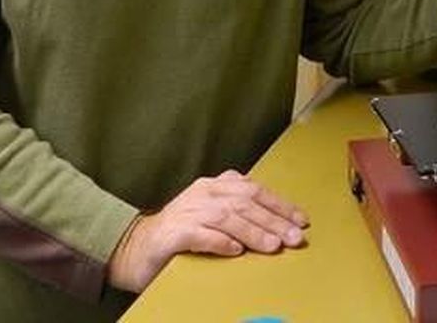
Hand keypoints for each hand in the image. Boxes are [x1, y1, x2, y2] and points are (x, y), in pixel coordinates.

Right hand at [107, 169, 308, 292]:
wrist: (136, 248)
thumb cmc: (181, 232)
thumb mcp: (212, 214)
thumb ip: (238, 211)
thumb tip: (277, 225)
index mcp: (214, 186)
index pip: (254, 190)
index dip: (279, 204)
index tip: (300, 220)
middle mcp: (202, 194)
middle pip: (244, 202)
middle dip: (273, 220)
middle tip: (294, 237)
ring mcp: (187, 211)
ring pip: (226, 217)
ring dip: (253, 231)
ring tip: (272, 245)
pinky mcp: (173, 233)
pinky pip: (200, 234)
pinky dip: (220, 241)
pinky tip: (235, 250)